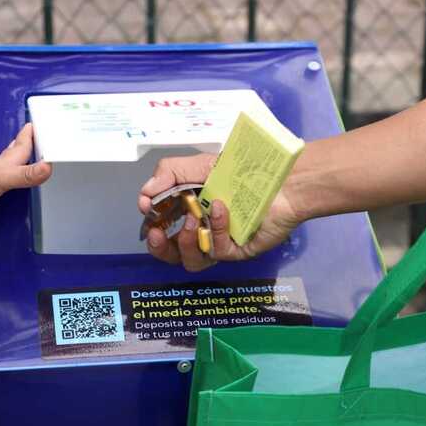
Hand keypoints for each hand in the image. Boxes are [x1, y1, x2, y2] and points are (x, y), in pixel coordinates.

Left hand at [0, 123, 51, 207]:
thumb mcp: (4, 178)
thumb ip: (26, 175)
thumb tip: (48, 167)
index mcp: (5, 163)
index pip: (21, 147)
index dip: (28, 137)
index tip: (32, 125)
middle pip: (10, 153)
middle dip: (20, 145)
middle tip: (26, 137)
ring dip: (5, 157)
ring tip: (9, 151)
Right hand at [138, 153, 301, 271]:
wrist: (281, 177)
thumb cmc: (241, 170)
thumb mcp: (198, 164)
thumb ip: (168, 174)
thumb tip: (145, 194)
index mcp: (190, 213)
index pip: (163, 230)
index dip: (151, 227)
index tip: (147, 212)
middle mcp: (203, 232)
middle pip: (173, 254)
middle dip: (159, 248)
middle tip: (156, 233)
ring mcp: (221, 243)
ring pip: (193, 260)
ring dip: (184, 241)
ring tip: (189, 218)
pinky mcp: (238, 251)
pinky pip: (218, 250)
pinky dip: (215, 227)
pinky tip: (220, 208)